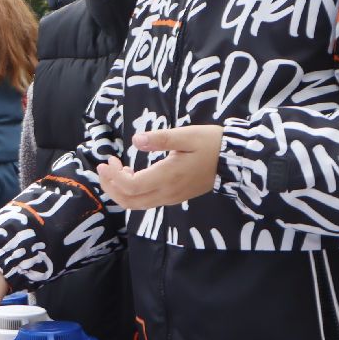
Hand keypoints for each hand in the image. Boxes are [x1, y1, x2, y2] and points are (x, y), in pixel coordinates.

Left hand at [98, 125, 224, 209]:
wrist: (235, 161)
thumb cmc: (211, 144)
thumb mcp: (186, 135)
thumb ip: (160, 139)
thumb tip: (135, 140)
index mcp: (168, 177)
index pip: (131, 186)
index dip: (113, 177)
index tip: (106, 161)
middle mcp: (167, 192)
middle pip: (130, 201)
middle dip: (111, 187)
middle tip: (104, 167)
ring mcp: (171, 197)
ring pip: (137, 204)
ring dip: (120, 191)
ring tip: (114, 169)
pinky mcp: (175, 197)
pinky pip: (147, 201)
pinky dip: (131, 192)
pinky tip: (131, 174)